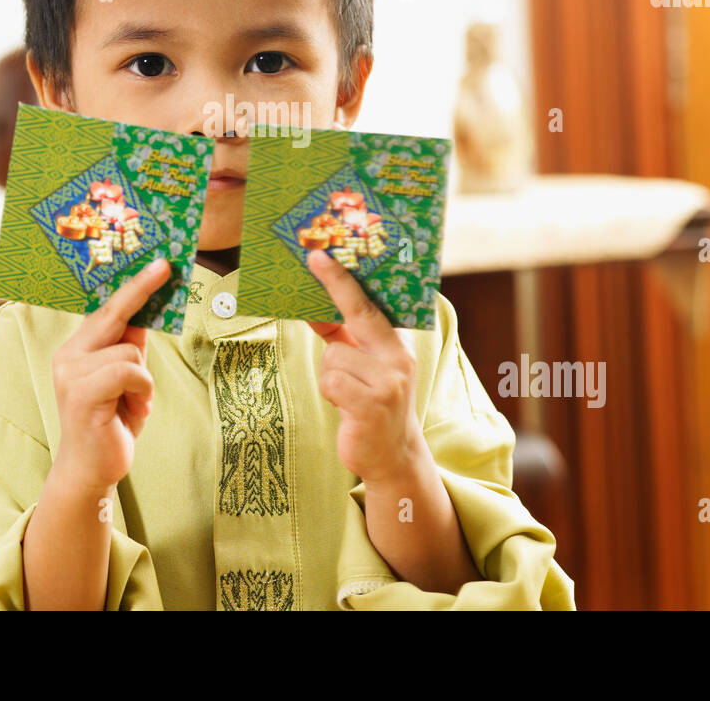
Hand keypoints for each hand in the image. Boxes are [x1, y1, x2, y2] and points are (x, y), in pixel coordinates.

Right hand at [50, 257, 170, 493]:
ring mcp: (72, 374)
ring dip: (143, 379)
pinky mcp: (82, 394)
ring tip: (133, 404)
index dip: (133, 285)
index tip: (159, 263)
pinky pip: (129, 372)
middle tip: (167, 266)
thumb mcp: (126, 379)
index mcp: (77, 349)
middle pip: (113, 313)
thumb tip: (147, 311)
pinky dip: (142, 391)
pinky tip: (133, 411)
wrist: (91, 470)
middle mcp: (69, 356)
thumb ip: (130, 347)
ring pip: (130, 350)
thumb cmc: (111, 422)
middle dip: (141, 289)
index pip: (107, 309)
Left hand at [306, 248, 423, 483]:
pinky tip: (347, 406)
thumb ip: (342, 337)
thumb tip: (312, 309)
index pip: (367, 305)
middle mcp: (397, 357)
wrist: (392, 454)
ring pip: (334, 356)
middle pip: (357, 313)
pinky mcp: (373, 405)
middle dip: (335, 284)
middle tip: (314, 257)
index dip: (342, 279)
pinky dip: (331, 393)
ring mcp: (388, 381)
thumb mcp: (362, 365)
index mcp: (395, 344)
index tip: (320, 255)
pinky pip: (332, 381)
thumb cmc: (371, 400)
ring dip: (332, 375)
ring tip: (348, 393)